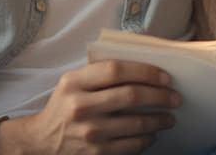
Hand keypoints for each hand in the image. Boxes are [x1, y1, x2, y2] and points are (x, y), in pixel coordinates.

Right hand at [0, 60, 179, 154]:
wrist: (40, 142)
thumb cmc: (64, 105)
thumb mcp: (72, 82)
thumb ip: (100, 73)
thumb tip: (144, 69)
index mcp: (74, 82)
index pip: (116, 70)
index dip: (145, 71)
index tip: (165, 77)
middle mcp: (80, 107)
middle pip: (131, 96)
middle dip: (160, 96)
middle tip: (175, 97)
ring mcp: (89, 133)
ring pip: (136, 124)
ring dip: (159, 120)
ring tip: (169, 116)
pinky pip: (131, 146)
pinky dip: (147, 139)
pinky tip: (152, 133)